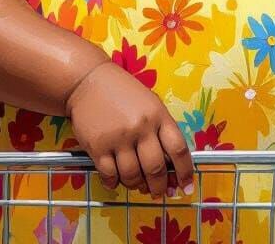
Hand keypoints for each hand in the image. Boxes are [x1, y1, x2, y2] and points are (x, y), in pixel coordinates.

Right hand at [64, 62, 194, 199]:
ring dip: (136, 185)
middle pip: (156, 169)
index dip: (185, 172)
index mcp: (158, 115)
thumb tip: (170, 165)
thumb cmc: (123, 92)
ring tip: (136, 184)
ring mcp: (119, 138)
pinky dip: (114, 182)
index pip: (179, 149)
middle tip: (158, 193)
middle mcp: (141, 127)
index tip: (186, 187)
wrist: (88, 81)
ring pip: (133, 176)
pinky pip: (110, 176)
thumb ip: (160, 129)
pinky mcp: (98, 147)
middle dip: (159, 187)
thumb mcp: (150, 103)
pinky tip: (116, 178)